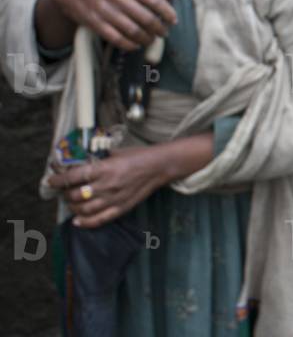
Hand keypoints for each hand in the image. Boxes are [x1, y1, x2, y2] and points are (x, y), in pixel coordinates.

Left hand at [48, 145, 171, 226]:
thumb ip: (96, 161)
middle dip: (65, 193)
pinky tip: (77, 220)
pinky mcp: (121, 208)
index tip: (51, 180)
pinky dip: (85, 222)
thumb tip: (77, 165)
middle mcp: (107, 185)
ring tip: (71, 202)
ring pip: (83, 209)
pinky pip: (99, 220)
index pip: (73, 176)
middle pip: (75, 195)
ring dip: (73, 207)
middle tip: (64, 190)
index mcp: (105, 168)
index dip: (58, 179)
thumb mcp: (115, 153)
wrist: (159, 166)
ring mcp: (114, 199)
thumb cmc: (138, 156)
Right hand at [52, 0, 176, 50]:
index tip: (173, 21)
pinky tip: (136, 45)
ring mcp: (104, 10)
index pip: (153, 0)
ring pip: (132, 30)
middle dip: (158, 29)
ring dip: (146, 39)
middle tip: (163, 33)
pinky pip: (116, 38)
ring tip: (151, 40)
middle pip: (145, 17)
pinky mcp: (94, 23)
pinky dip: (129, 45)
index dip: (167, 12)